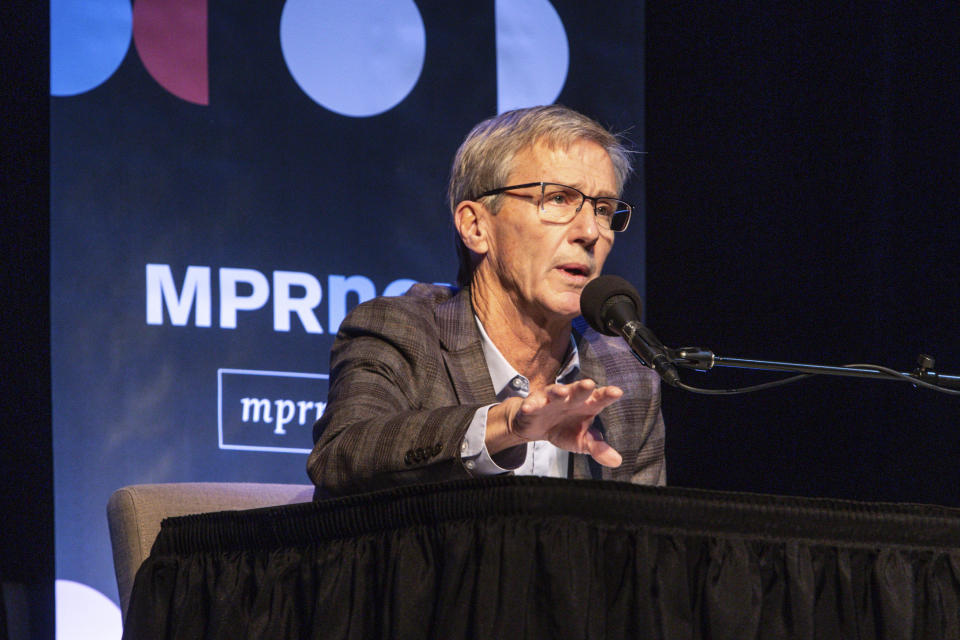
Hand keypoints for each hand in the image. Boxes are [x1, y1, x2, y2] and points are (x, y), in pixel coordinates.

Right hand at [487, 379, 622, 466]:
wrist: (537, 427)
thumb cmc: (565, 429)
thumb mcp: (582, 441)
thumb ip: (598, 448)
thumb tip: (617, 462)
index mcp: (587, 404)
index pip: (600, 398)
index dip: (607, 394)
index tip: (616, 393)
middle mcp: (570, 398)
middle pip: (578, 391)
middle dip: (583, 387)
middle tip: (589, 384)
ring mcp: (551, 399)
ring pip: (555, 392)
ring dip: (558, 391)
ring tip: (562, 393)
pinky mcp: (533, 404)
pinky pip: (532, 403)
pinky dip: (531, 405)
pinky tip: (530, 408)